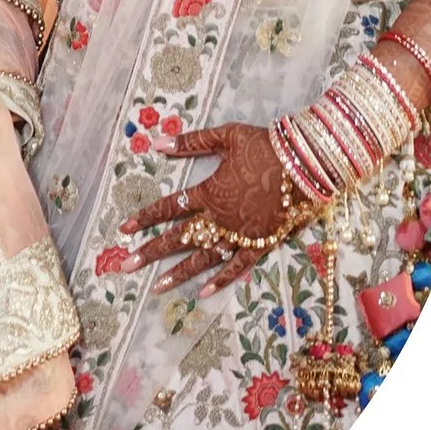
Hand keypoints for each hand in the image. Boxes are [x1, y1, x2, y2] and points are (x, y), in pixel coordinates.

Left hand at [120, 123, 299, 296]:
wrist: (307, 163)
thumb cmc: (266, 146)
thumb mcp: (227, 136)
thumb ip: (192, 142)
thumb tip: (157, 143)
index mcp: (209, 192)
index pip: (168, 208)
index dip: (144, 218)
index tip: (123, 229)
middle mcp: (219, 219)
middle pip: (178, 238)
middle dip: (150, 252)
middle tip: (126, 266)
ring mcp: (239, 235)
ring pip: (203, 258)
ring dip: (178, 273)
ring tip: (156, 287)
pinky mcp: (260, 244)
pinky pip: (237, 267)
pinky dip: (220, 280)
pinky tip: (203, 292)